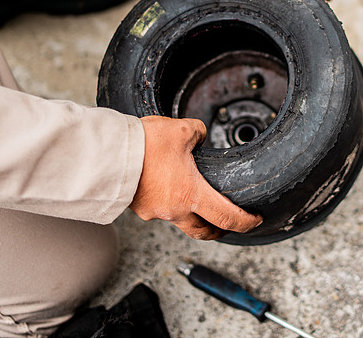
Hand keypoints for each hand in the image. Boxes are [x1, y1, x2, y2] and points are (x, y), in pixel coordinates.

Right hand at [131, 116, 261, 239]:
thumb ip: (198, 134)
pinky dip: (171, 204)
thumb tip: (200, 135)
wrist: (108, 153)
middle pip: (204, 231)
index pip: (228, 218)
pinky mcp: (139, 207)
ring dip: (194, 218)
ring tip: (198, 204)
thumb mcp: (182, 131)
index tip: (254, 220)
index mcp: (191, 194)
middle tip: (229, 224)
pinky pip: (161, 211)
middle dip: (220, 231)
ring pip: (181, 222)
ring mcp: (155, 212)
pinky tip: (169, 189)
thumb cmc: (143, 145)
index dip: (246, 223)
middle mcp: (174, 210)